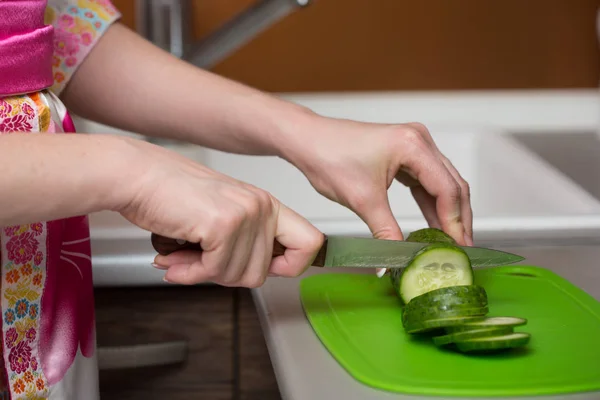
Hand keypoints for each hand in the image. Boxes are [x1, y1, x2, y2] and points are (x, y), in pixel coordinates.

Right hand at [118, 140, 323, 286]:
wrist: (135, 176)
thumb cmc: (170, 194)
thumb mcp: (220, 216)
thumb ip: (243, 244)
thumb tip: (259, 276)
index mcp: (266, 203)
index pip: (310, 243)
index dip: (293, 266)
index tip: (271, 271)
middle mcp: (262, 206)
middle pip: (262, 273)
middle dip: (225, 276)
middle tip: (198, 263)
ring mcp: (245, 214)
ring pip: (239, 277)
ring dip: (204, 274)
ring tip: (183, 257)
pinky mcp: (223, 224)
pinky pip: (215, 270)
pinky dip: (191, 273)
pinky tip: (176, 259)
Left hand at [284, 116, 472, 245]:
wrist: (307, 140)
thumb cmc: (329, 156)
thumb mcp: (363, 200)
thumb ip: (386, 232)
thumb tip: (396, 260)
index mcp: (413, 145)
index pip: (447, 189)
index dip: (455, 222)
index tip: (459, 248)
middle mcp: (419, 140)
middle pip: (452, 184)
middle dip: (458, 218)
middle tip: (462, 249)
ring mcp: (413, 145)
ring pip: (441, 184)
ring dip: (446, 212)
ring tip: (451, 242)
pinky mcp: (403, 154)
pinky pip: (425, 182)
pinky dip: (430, 204)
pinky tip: (432, 226)